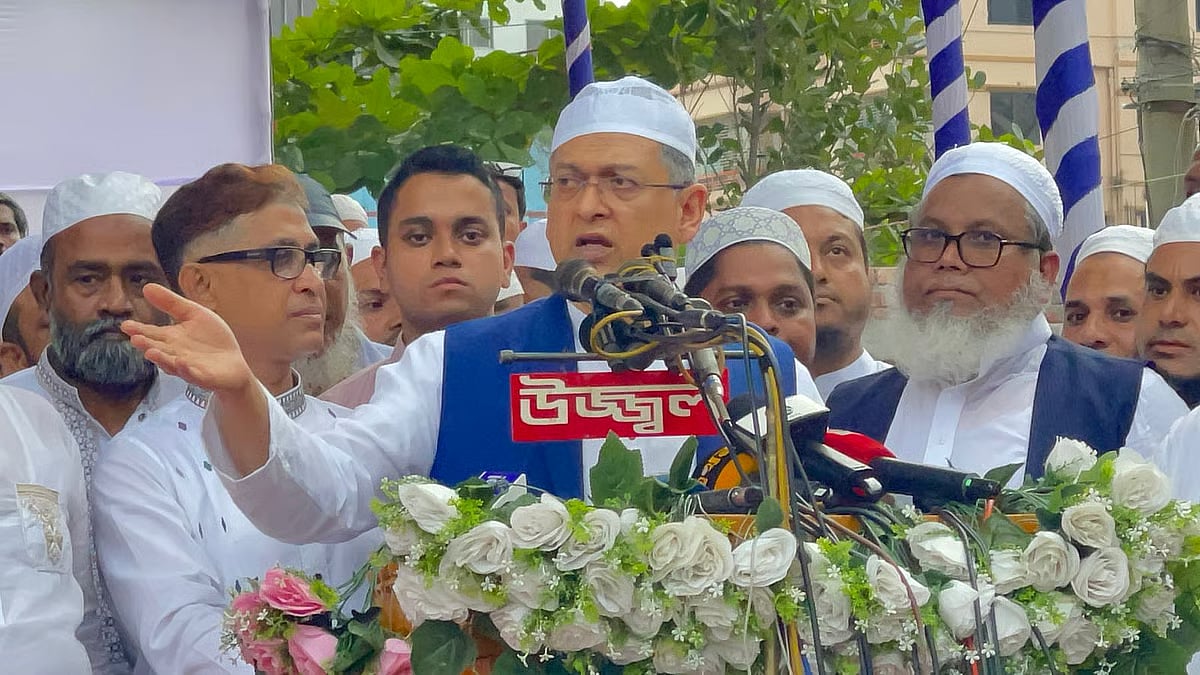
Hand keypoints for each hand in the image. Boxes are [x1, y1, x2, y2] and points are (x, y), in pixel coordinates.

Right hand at [122, 283, 254, 394]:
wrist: (233, 364)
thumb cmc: (212, 339)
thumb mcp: (194, 314)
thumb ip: (171, 303)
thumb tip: (147, 287)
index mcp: (171, 338)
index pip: (151, 333)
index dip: (139, 329)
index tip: (125, 325)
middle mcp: (174, 353)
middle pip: (158, 348)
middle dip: (147, 344)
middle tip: (135, 339)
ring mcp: (187, 366)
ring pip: (171, 363)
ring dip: (161, 358)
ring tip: (150, 352)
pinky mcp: (202, 376)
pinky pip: (192, 374)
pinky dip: (186, 370)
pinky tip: (181, 362)